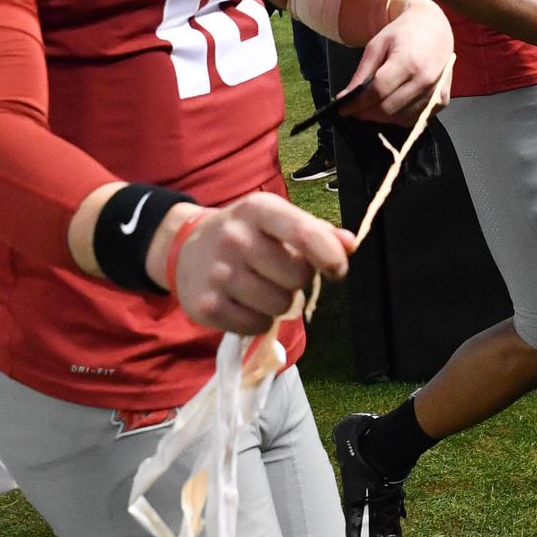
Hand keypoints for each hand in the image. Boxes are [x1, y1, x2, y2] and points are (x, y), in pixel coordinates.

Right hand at [163, 193, 353, 334]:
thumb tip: (350, 244)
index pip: (303, 232)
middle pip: (297, 278)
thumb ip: (316, 232)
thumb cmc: (244, 234)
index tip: (338, 269)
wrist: (185, 249)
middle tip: (277, 272)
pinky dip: (258, 321)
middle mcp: (235, 238)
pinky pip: (256, 326)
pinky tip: (243, 303)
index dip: (328, 254)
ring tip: (259, 287)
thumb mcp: (276, 221)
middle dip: (296, 281)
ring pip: (280, 306)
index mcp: (258, 209)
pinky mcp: (206, 305)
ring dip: (278, 303)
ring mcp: (218, 273)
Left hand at [339, 0, 455, 122]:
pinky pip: (416, 119)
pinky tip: (392, 106)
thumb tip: (346, 97)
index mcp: (408, 62)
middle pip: (388, 109)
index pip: (377, 92)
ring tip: (372, 107)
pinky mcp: (443, 100)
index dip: (357, 104)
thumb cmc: (404, 33)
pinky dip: (400, 117)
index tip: (343, 109)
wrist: (435, 26)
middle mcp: (425, 80)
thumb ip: (362, 73)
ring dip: (382, 118)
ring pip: (401, 119)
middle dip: (367, 113)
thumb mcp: (377, 46)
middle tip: (355, 110)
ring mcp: (436, 92)